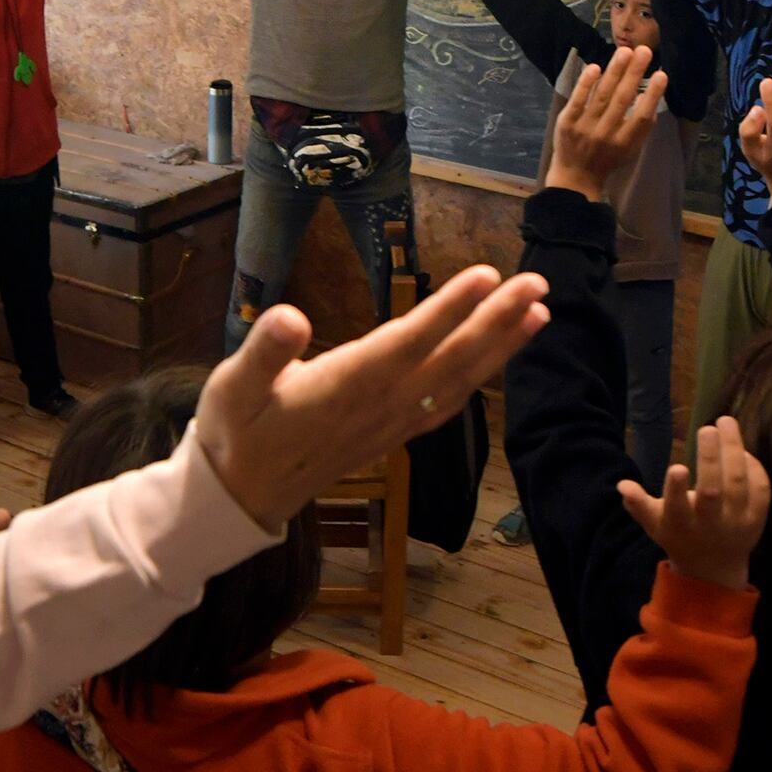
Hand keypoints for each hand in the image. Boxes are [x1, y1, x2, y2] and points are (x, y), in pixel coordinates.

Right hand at [198, 267, 549, 530]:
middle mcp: (380, 406)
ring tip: (539, 311)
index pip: (408, 342)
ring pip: (458, 382)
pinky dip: (480, 376)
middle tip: (538, 282)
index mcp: (344, 387)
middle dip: (496, 320)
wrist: (242, 496)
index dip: (449, 310)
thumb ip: (262, 352)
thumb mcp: (232, 388)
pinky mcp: (395, 432)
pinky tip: (499, 356)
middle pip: (450, 360)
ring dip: (501, 347)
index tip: (487, 276)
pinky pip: (448, 403)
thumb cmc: (235, 432)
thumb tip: (289, 316)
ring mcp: (392, 422)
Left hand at [546, 45, 668, 202]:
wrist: (574, 178)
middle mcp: (606, 134)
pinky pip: (577, 100)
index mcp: (626, 142)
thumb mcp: (630, 150)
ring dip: (614, 71)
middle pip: (622, 100)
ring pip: (602, 96)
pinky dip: (586, 84)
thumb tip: (650, 95)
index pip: (642, 116)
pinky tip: (595, 67)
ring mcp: (585, 128)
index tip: (662, 74)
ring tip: (625, 51)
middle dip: (634, 73)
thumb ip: (641, 126)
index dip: (653, 95)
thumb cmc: (608, 159)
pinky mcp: (567, 123)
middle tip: (644, 50)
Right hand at [619, 416, 770, 590]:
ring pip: (738, 484)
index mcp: (681, 525)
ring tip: (725, 422)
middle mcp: (710, 525)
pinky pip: (760, 489)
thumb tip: (622, 485)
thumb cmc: (678, 536)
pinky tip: (741, 449)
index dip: (677, 489)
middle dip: (710, 458)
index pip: (678, 507)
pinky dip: (753, 467)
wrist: (714, 568)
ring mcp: (736, 522)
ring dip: (733, 450)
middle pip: (713, 491)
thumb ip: (638, 504)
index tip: (677, 467)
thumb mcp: (654, 524)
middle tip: (706, 428)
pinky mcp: (757, 519)